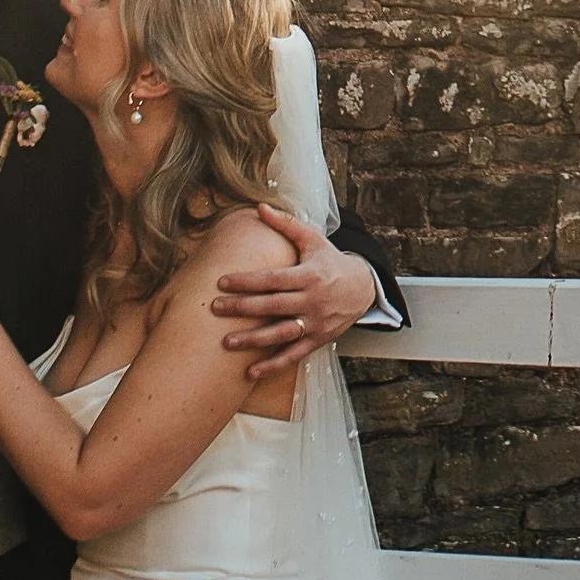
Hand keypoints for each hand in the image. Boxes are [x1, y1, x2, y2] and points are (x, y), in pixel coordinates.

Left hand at [210, 205, 378, 379]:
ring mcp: (315, 323)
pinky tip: (251, 373)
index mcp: (308, 275)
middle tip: (214, 308)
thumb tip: (260, 207)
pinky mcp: (317, 340)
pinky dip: (273, 365)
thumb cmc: (331, 261)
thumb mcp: (314, 240)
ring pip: (280, 333)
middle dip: (242, 307)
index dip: (247, 281)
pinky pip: (293, 355)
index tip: (222, 282)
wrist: (364, 288)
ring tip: (227, 343)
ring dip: (253, 340)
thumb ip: (286, 225)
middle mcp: (311, 300)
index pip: (272, 279)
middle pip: (272, 305)